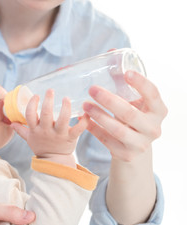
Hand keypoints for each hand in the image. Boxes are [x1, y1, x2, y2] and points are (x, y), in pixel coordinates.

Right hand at [12, 89, 88, 166]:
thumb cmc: (41, 147)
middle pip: (46, 114)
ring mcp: (59, 134)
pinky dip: (84, 121)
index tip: (36, 96)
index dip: (32, 104)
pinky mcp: (71, 137)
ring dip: (66, 107)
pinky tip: (86, 113)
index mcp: (35, 130)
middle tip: (50, 91)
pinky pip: (79, 128)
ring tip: (66, 99)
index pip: (30, 114)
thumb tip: (12, 123)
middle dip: (48, 100)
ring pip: (63, 119)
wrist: (54, 162)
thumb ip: (21, 130)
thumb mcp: (29, 139)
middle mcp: (46, 131)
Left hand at [83, 70, 166, 224]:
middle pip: (130, 114)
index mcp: (158, 110)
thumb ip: (124, 82)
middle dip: (109, 100)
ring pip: (117, 130)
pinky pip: (106, 141)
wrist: (135, 148)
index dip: (141, 84)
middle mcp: (153, 128)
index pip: (153, 95)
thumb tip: (110, 52)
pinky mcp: (126, 154)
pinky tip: (83, 120)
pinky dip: (93, 129)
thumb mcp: (134, 102)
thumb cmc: (132, 116)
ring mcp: (140, 144)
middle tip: (92, 89)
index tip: (126, 73)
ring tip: (84, 105)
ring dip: (98, 116)